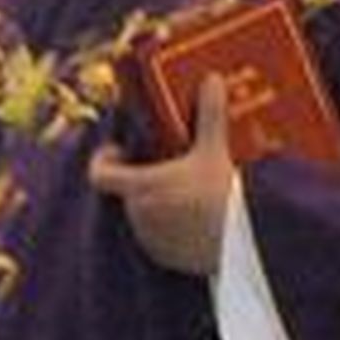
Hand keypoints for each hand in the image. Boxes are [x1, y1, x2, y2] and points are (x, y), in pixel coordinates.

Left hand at [89, 74, 234, 275]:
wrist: (241, 242)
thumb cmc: (221, 195)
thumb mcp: (214, 150)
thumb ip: (208, 114)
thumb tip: (211, 80)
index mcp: (140, 186)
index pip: (99, 174)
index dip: (104, 159)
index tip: (120, 150)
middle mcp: (138, 216)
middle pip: (127, 192)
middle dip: (142, 179)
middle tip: (167, 165)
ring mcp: (150, 240)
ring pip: (143, 215)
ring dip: (156, 203)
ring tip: (185, 191)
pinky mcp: (165, 259)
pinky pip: (158, 239)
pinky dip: (169, 227)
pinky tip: (194, 217)